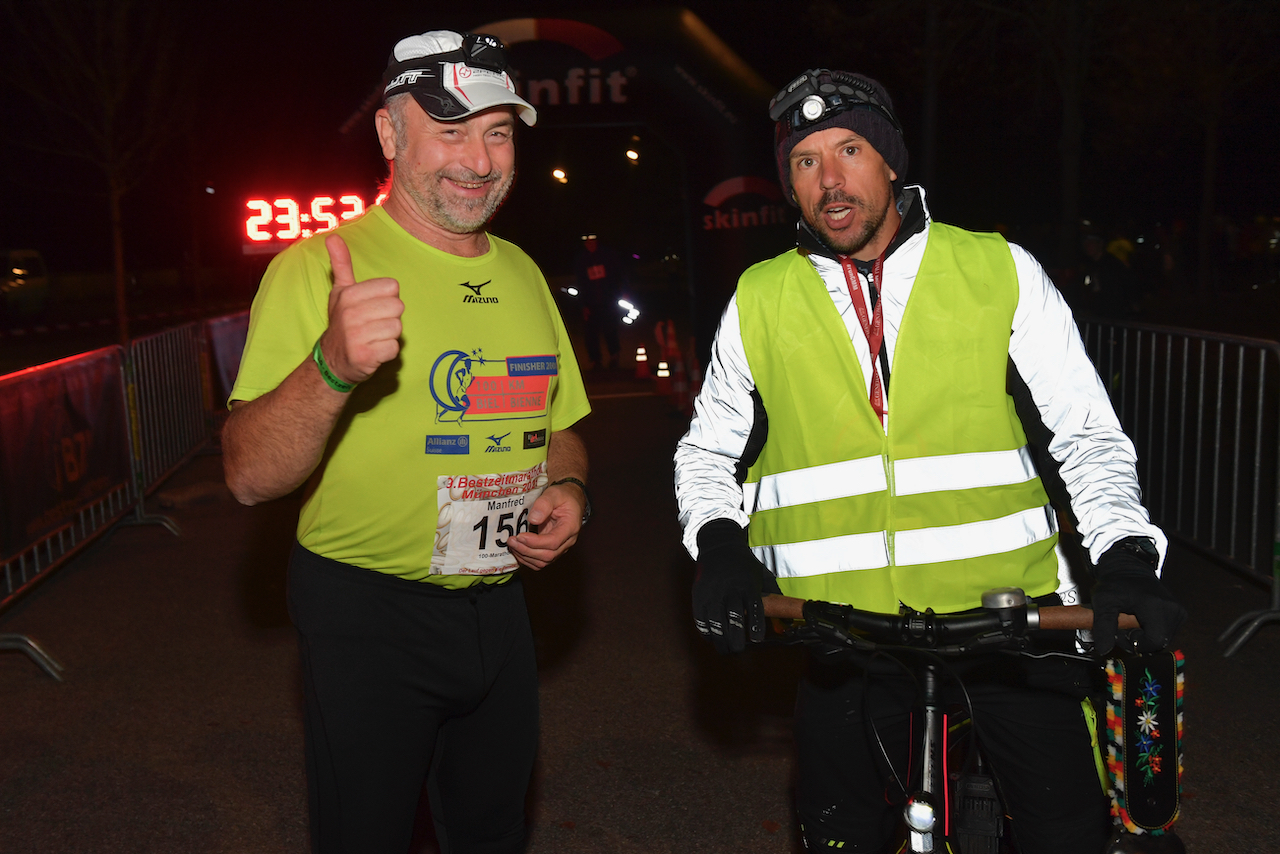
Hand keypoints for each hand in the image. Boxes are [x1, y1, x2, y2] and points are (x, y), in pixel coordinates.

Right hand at [319, 234, 403, 385]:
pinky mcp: (365, 356)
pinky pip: (394, 348)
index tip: (372, 307)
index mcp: (349, 294)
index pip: (392, 287)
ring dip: (389, 335)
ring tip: (373, 337)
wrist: (332, 360)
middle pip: (398, 307)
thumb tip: (333, 236)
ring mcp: (357, 336)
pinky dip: (388, 352)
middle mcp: (351, 314)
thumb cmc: (342, 322)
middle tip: (373, 324)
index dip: (386, 298)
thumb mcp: (340, 292)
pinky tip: (374, 350)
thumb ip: (341, 264)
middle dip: (390, 317)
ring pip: (398, 328)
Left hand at [508, 482, 583, 569]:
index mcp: (570, 527)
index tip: (520, 536)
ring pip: (543, 562)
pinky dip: (527, 559)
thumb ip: (544, 504)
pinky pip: (540, 561)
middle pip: (547, 555)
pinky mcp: (552, 550)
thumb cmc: (563, 496)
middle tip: (511, 541)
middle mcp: (567, 542)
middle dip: (526, 550)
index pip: (553, 542)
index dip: (535, 542)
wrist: (571, 500)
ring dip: (525, 556)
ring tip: (512, 545)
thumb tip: (533, 519)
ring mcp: (560, 548)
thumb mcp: (555, 493)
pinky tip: (517, 549)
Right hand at [693, 519, 767, 653]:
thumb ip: (773, 595)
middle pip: (733, 619)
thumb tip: (786, 619)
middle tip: (738, 650)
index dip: (755, 627)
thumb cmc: (744, 564)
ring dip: (720, 639)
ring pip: (715, 622)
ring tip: (725, 649)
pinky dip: (705, 630)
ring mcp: (713, 593)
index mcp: (748, 585)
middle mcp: (730, 590)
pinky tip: (711, 637)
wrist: (719, 546)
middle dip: (736, 638)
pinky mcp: (699, 595)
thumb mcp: (762, 574)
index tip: (757, 639)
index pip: (754, 609)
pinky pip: (701, 617)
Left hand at [1091, 539, 1185, 654]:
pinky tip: (1141, 619)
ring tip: (1131, 620)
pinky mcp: (1179, 614)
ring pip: (1162, 639)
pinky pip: (1166, 632)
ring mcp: (1179, 612)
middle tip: (1124, 626)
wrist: (1127, 568)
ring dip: (1145, 636)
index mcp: (1158, 606)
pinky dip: (1152, 631)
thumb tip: (1104, 650)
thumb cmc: (1115, 583)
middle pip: (1159, 642)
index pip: (1154, 642)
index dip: (1135, 643)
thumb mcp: (1103, 602)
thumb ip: (1103, 627)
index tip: (1120, 631)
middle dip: (1139, 640)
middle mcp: (1174, 610)